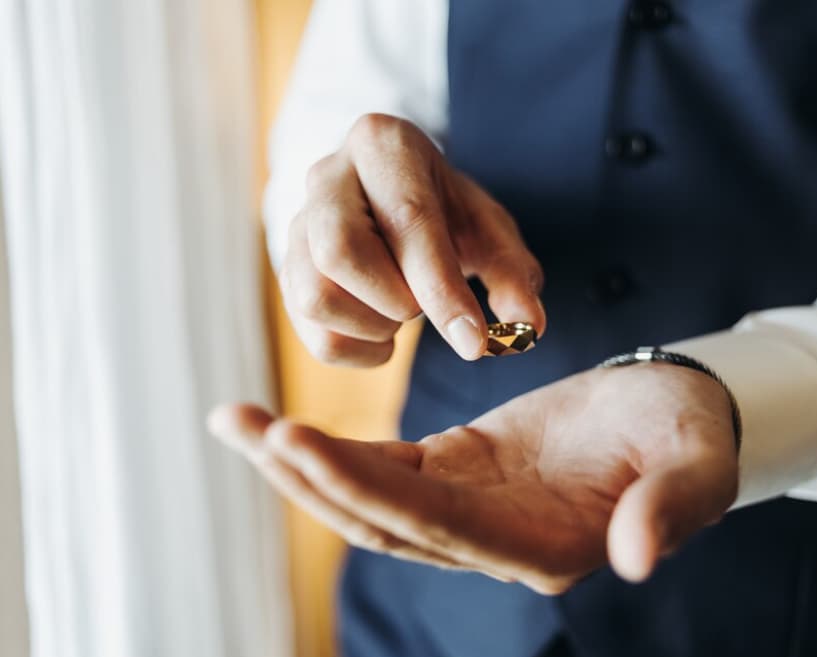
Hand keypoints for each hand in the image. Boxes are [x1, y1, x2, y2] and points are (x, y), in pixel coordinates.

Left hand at [209, 364, 738, 593]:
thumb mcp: (695, 462)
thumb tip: (639, 558)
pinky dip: (334, 452)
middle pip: (385, 522)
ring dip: (304, 468)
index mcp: (545, 546)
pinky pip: (385, 470)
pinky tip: (284, 431)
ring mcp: (470, 511)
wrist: (670, 413)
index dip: (366, 489)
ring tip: (237, 423)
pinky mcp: (457, 472)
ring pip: (372, 502)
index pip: (439, 527)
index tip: (299, 443)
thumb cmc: (689, 434)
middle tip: (242, 425)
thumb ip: (673, 506)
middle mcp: (495, 542)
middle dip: (310, 476)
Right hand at [281, 113, 545, 365]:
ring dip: (372, 326)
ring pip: (314, 295)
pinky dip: (355, 349)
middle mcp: (327, 175)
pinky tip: (383, 336)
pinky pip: (309, 328)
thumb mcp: (489, 230)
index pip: (406, 219)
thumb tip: (529, 327)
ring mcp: (297, 222)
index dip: (440, 289)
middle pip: (340, 252)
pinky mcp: (286, 267)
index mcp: (383, 144)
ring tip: (403, 314)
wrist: (394, 200)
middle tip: (424, 305)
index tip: (474, 343)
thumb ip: (512, 274)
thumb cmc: (447, 212)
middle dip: (395, 300)